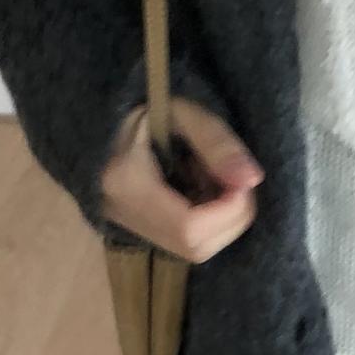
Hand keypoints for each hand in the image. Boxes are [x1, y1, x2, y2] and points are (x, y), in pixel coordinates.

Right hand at [100, 95, 263, 261]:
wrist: (102, 117)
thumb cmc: (141, 104)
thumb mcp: (180, 111)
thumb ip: (216, 141)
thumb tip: (253, 179)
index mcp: (126, 184)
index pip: (189, 229)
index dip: (229, 210)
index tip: (242, 178)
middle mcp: (124, 216)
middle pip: (196, 247)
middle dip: (232, 216)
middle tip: (233, 177)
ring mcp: (130, 227)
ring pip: (195, 250)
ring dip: (222, 217)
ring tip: (212, 177)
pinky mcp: (141, 230)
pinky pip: (186, 241)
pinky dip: (209, 218)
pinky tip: (200, 185)